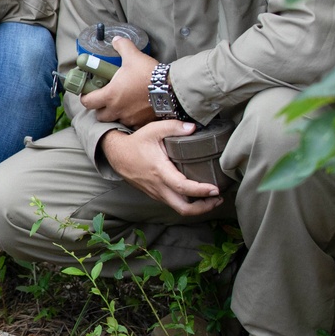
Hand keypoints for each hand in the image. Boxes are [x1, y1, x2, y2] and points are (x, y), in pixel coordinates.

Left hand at [81, 36, 157, 127]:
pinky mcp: (141, 123)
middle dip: (100, 108)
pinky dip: (131, 118)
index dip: (85, 97)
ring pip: (115, 119)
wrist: (171, 90)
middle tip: (105, 99)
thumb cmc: (149, 74)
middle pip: (100, 115)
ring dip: (115, 113)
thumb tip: (116, 40)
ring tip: (121, 103)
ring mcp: (130, 118)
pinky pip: (131, 123)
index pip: (87, 102)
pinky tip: (135, 109)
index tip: (89, 92)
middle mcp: (117, 110)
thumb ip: (122, 46)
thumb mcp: (133, 56)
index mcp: (110, 95)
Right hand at [101, 121, 222, 215]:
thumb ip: (174, 127)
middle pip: (183, 208)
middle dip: (204, 207)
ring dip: (197, 207)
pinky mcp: (154, 194)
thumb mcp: (154, 130)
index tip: (216, 189)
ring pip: (178, 208)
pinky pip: (172, 203)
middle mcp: (158, 186)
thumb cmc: (136, 143)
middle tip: (218, 199)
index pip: (183, 188)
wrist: (116, 154)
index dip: (201, 191)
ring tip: (211, 198)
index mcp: (159, 171)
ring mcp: (156, 192)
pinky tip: (195, 195)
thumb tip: (193, 128)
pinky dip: (187, 203)